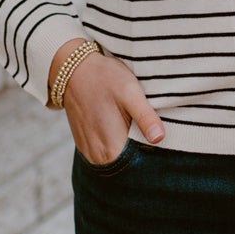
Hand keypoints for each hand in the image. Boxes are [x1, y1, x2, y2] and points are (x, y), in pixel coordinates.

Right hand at [49, 42, 164, 163]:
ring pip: (118, 158)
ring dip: (128, 145)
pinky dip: (116, 142)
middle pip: (129, 162)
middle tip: (146, 124)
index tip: (158, 134)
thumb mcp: (130, 93)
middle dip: (141, 148)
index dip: (154, 151)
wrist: (74, 70)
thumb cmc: (105, 78)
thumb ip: (145, 118)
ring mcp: (89, 153)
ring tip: (131, 122)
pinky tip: (118, 123)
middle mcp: (98, 158)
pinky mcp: (85, 146)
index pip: (141, 163)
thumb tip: (159, 138)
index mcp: (111, 150)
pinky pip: (107, 152)